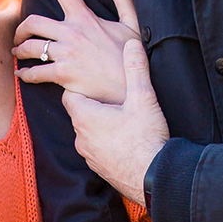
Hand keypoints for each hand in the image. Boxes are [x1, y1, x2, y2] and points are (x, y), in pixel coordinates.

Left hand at [15, 0, 130, 103]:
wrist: (132, 86)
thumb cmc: (131, 56)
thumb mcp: (131, 22)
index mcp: (85, 18)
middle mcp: (72, 33)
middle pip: (33, 22)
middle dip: (21, 28)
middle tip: (19, 35)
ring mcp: (66, 54)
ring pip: (30, 47)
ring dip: (20, 50)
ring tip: (18, 53)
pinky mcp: (63, 75)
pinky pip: (35, 72)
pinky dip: (25, 74)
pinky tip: (22, 74)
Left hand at [62, 1, 170, 205]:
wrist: (153, 178)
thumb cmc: (146, 138)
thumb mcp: (143, 98)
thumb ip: (136, 69)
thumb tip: (131, 43)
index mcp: (85, 115)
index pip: (70, 93)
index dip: (81, 85)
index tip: (93, 81)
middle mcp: (80, 136)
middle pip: (77, 113)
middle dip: (90, 104)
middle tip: (109, 98)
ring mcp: (87, 154)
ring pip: (86, 132)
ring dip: (97, 125)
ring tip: (118, 120)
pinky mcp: (97, 168)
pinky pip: (95, 149)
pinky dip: (104, 142)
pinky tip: (122, 140)